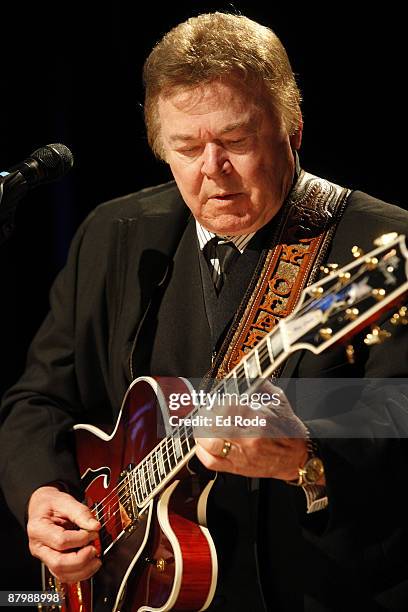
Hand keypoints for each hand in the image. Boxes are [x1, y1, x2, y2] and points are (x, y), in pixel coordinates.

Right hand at [27, 485, 100, 582]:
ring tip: (96, 560)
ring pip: (62, 573)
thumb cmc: (51, 504)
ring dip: (83, 570)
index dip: (81, 538)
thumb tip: (94, 526)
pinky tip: (90, 564)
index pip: (61, 541)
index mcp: (38, 529)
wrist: (43, 507)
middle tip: (95, 549)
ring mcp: (44, 557)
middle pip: (59, 563)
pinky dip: (79, 573)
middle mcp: (38, 547)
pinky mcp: (52, 562)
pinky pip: (64, 575)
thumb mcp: (65, 501)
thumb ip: (80, 512)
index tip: (93, 532)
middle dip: (82, 559)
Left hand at [195, 381, 309, 479]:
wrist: (297, 456)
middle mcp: (249, 438)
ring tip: (201, 425)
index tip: (215, 399)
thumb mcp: (278, 400)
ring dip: (200, 432)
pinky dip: (201, 452)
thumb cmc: (287, 428)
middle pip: (214, 425)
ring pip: (210, 444)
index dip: (216, 401)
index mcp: (259, 418)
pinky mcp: (238, 468)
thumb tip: (244, 372)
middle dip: (205, 415)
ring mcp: (242, 455)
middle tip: (205, 410)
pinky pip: (212, 462)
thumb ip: (258, 384)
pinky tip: (202, 443)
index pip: (227, 406)